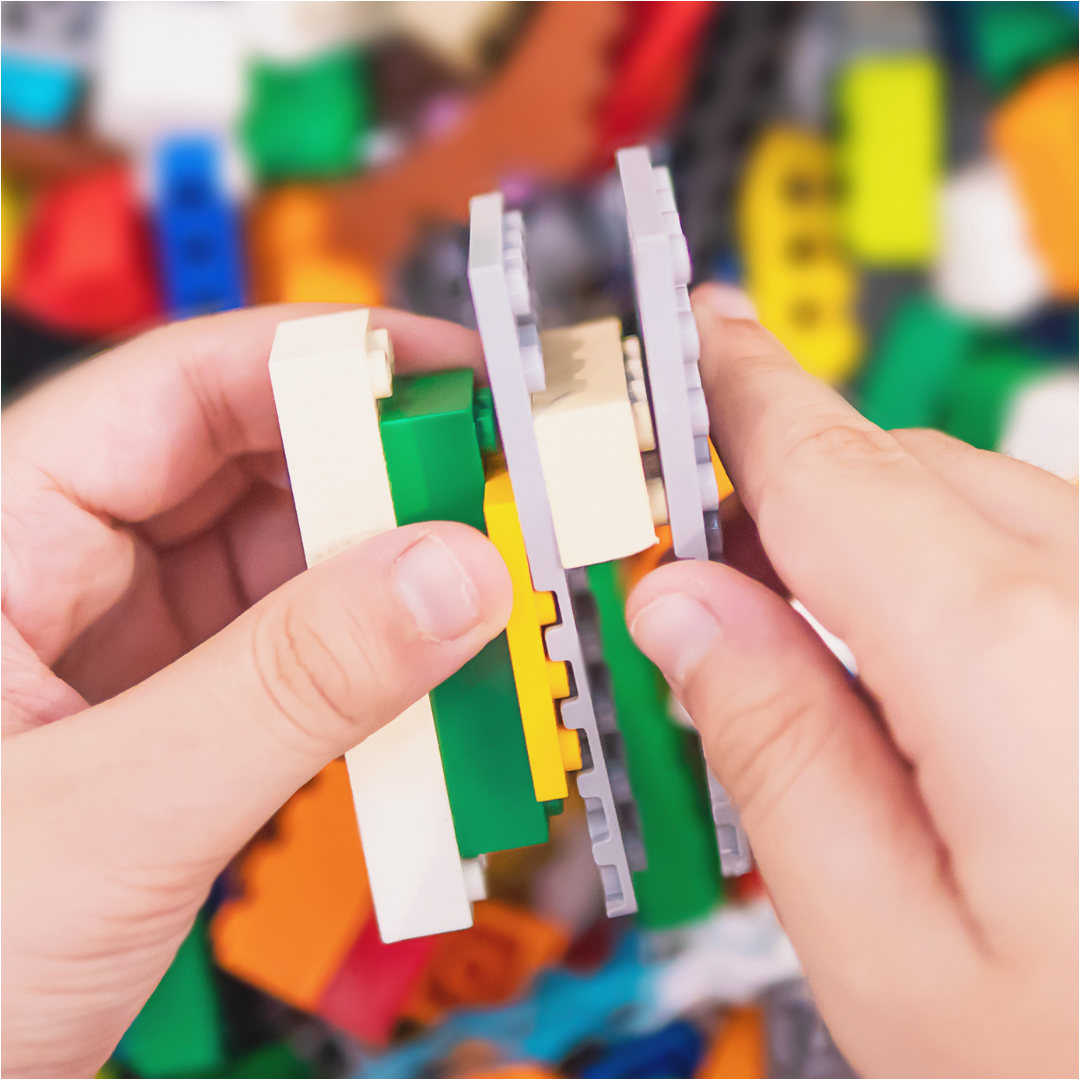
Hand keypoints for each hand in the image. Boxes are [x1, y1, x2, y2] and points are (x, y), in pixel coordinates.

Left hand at [1, 306, 512, 1078]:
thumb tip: (451, 576)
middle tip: (496, 506)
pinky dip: (364, 669)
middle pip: (248, 468)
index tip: (456, 379)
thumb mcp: (108, 817)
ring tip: (477, 605)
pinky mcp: (164, 715)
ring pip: (282, 566)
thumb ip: (289, 689)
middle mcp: (59, 569)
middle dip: (380, 484)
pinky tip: (425, 687)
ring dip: (386, 586)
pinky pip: (287, 658)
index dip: (328, 365)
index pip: (180, 388)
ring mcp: (116, 644)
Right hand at [627, 285, 1077, 1076]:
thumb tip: (682, 611)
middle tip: (700, 579)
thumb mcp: (887, 953)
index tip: (693, 336)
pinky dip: (962, 584)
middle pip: (898, 480)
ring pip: (980, 509)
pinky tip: (931, 688)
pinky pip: (1050, 558)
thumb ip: (773, 752)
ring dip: (876, 551)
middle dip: (785, 505)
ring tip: (817, 666)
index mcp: (1014, 665)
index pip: (826, 470)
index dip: (741, 393)